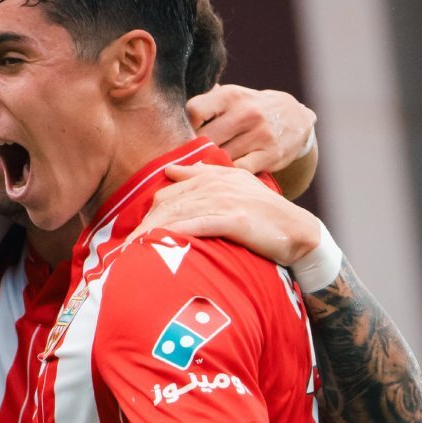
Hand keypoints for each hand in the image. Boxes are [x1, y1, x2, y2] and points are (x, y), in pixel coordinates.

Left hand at [133, 164, 320, 266]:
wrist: (299, 232)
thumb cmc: (264, 214)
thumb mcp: (234, 187)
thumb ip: (202, 176)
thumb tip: (170, 170)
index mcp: (212, 177)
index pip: (168, 192)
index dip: (147, 213)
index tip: (130, 234)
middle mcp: (215, 185)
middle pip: (166, 203)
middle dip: (142, 226)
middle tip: (122, 248)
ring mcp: (224, 200)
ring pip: (176, 213)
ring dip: (151, 233)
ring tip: (130, 252)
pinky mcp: (233, 218)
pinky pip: (196, 224)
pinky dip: (174, 233)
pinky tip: (157, 245)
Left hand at [189, 84, 314, 173]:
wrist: (295, 117)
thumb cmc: (249, 108)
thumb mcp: (231, 96)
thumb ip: (205, 104)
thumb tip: (169, 115)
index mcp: (231, 95)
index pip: (195, 110)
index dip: (185, 125)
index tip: (183, 135)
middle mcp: (247, 113)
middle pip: (205, 137)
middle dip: (193, 149)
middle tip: (184, 157)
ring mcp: (261, 134)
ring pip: (220, 156)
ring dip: (208, 163)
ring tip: (198, 167)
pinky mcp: (271, 155)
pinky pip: (239, 169)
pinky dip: (227, 173)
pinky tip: (221, 173)